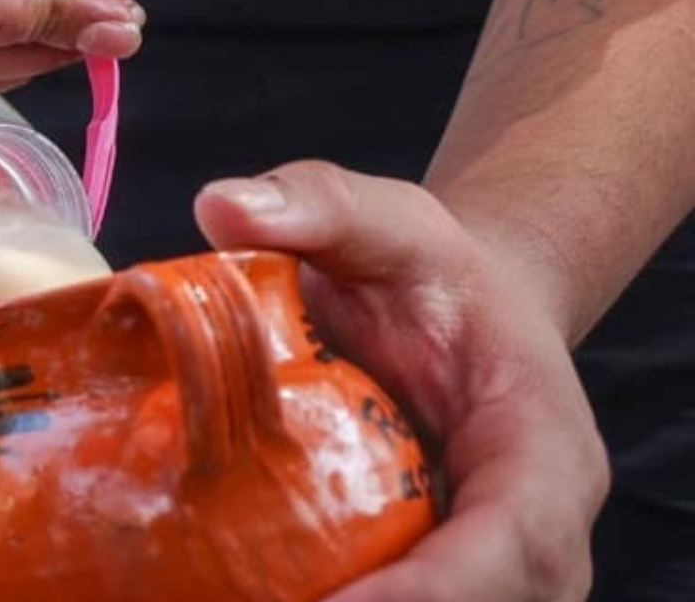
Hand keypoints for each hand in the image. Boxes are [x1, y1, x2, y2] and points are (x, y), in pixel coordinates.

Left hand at [196, 163, 608, 601]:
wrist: (454, 304)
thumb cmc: (426, 269)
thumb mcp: (380, 219)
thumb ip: (315, 203)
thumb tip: (221, 205)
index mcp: (544, 448)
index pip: (514, 540)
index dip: (434, 589)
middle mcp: (536, 528)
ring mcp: (491, 565)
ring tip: (251, 600)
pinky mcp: (435, 574)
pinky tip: (254, 590)